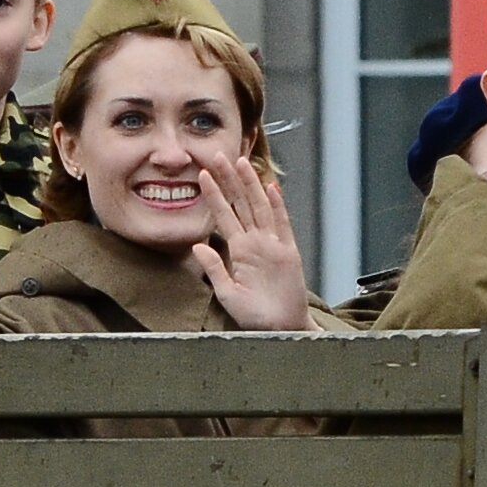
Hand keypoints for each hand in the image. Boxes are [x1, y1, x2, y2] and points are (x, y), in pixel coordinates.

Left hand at [189, 148, 311, 328]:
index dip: (213, 195)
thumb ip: (214, 269)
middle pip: (241, 203)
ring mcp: (273, 245)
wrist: (281, 330)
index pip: (223, 216)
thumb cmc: (256, 316)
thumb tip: (197, 246)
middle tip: (218, 155)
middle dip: (229, 179)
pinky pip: (283, 225)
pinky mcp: (289, 253)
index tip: (201, 175)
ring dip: (250, 185)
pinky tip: (271, 188)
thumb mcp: (227, 294)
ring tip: (241, 162)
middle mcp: (255, 243)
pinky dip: (278, 206)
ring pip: (260, 207)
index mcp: (238, 252)